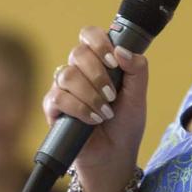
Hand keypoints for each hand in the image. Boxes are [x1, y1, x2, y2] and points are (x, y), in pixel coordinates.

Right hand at [44, 26, 148, 191]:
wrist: (115, 156)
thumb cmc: (125, 125)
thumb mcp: (139, 96)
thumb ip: (137, 70)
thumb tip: (122, 50)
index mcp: (98, 62)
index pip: (89, 35)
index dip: (99, 42)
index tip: (114, 61)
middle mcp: (78, 71)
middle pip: (77, 53)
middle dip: (98, 74)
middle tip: (112, 95)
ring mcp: (63, 89)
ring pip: (67, 75)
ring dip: (90, 94)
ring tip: (105, 112)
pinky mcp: (53, 108)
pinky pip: (58, 97)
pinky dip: (79, 108)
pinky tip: (92, 119)